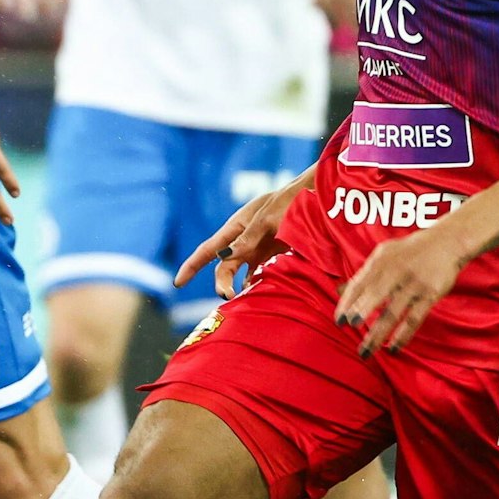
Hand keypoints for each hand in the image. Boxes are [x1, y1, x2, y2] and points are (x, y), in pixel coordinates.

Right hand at [176, 177, 308, 297]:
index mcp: (236, 226)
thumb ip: (247, 239)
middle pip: (225, 266)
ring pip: (242, 273)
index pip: (207, 250)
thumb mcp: (268, 217)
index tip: (178, 284)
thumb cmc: (291, 201)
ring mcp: (260, 248)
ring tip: (244, 302)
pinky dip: (259, 285)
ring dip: (240, 287)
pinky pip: (262, 274)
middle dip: (221, 282)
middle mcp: (245, 240)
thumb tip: (224, 259)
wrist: (321, 195)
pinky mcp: (276, 255)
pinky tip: (263, 294)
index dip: (191, 267)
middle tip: (227, 297)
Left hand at [334, 223, 467, 356]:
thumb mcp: (383, 254)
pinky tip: (393, 348)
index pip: (358, 284)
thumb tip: (339, 292)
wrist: (445, 243)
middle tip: (350, 328)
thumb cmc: (407, 252)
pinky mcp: (430, 295)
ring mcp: (413, 285)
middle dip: (360, 312)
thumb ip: (364, 274)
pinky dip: (403, 336)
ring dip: (377, 334)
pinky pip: (413, 320)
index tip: (339, 321)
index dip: (347, 303)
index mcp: (380, 262)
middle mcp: (395, 272)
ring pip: (392, 313)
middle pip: (374, 296)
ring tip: (366, 351)